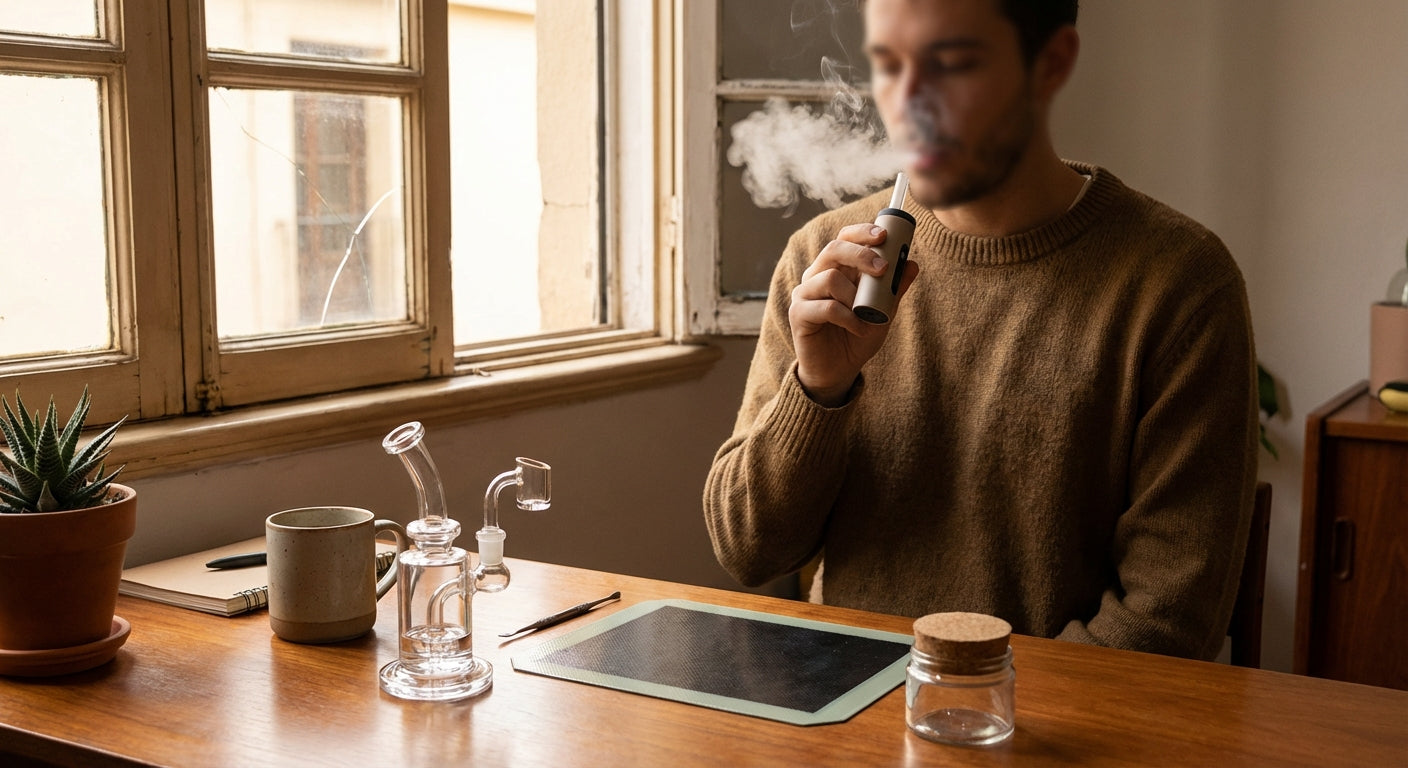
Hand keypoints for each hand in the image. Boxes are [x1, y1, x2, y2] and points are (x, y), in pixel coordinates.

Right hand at [789, 223, 918, 405]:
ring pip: (829, 278)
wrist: (838, 371)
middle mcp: (816, 276)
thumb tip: (911, 263)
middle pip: (833, 249)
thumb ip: (893, 289)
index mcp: (836, 269)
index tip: (884, 235)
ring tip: (866, 315)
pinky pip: (826, 307)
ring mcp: (804, 294)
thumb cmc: (857, 337)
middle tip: (883, 269)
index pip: (844, 239)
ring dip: (855, 296)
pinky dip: (848, 317)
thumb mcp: (883, 312)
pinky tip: (858, 327)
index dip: (861, 232)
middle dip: (860, 254)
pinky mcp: (798, 314)